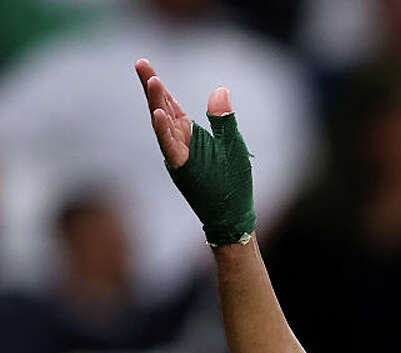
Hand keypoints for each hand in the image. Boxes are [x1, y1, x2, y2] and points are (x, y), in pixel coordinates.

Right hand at [134, 58, 254, 245]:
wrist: (231, 214)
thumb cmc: (231, 180)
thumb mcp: (232, 144)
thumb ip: (223, 119)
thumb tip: (220, 90)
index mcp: (189, 132)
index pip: (169, 102)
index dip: (157, 84)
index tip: (143, 63)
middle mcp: (179, 141)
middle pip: (161, 108)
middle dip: (151, 86)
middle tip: (140, 63)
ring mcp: (178, 154)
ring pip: (162, 125)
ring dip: (156, 104)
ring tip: (151, 80)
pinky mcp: (182, 168)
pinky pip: (169, 147)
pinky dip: (163, 131)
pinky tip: (158, 114)